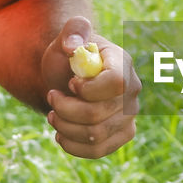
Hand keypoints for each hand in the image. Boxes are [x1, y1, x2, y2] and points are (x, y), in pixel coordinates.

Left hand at [43, 16, 140, 158]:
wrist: (70, 76)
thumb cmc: (69, 55)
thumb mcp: (67, 37)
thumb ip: (73, 30)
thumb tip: (72, 46)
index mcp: (123, 63)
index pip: (116, 83)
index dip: (89, 89)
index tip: (70, 84)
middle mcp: (132, 91)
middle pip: (99, 114)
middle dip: (65, 109)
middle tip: (51, 97)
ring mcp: (129, 116)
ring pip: (95, 135)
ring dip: (65, 127)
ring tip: (53, 115)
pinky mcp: (121, 135)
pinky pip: (98, 151)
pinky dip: (73, 146)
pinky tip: (60, 134)